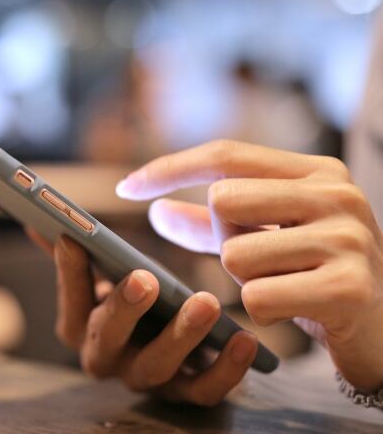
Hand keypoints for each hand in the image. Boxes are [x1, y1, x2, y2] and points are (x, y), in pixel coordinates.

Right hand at [25, 228, 258, 405]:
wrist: (177, 349)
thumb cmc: (136, 304)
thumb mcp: (106, 278)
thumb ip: (80, 254)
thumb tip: (38, 220)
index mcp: (82, 327)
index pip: (70, 301)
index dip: (69, 274)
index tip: (73, 237)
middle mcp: (107, 358)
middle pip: (105, 340)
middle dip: (122, 309)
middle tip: (143, 278)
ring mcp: (146, 379)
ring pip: (156, 367)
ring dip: (180, 337)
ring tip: (206, 303)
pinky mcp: (187, 394)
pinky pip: (204, 391)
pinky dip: (226, 370)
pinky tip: (246, 339)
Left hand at [117, 140, 382, 391]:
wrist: (382, 328)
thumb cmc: (311, 275)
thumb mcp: (263, 237)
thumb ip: (209, 223)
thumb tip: (154, 210)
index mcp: (316, 171)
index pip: (225, 154)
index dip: (169, 168)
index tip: (125, 187)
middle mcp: (338, 194)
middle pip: (224, 201)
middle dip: (223, 239)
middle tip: (260, 260)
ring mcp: (348, 239)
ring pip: (235, 256)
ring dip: (244, 282)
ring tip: (284, 286)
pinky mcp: (348, 288)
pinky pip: (257, 299)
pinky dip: (262, 313)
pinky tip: (294, 311)